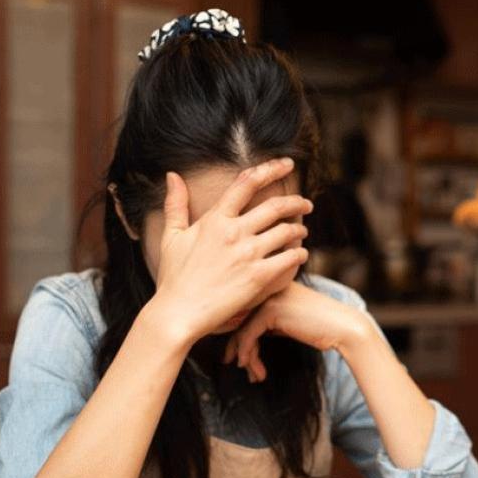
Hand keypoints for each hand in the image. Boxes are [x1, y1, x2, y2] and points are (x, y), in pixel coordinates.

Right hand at [145, 159, 312, 345]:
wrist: (178, 313)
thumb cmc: (173, 277)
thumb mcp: (171, 236)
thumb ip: (175, 204)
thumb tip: (172, 175)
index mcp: (215, 219)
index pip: (247, 183)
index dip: (270, 169)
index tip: (286, 164)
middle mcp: (233, 232)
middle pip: (275, 206)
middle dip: (296, 202)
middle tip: (306, 203)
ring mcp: (247, 254)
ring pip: (287, 231)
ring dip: (299, 229)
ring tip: (302, 231)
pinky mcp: (258, 276)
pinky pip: (289, 258)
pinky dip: (299, 254)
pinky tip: (301, 255)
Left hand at [223, 281, 372, 381]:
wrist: (344, 328)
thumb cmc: (321, 327)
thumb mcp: (290, 322)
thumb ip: (270, 323)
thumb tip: (244, 340)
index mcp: (273, 286)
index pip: (245, 311)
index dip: (238, 335)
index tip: (237, 356)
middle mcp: (269, 287)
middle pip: (240, 320)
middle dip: (237, 347)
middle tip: (240, 366)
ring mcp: (270, 296)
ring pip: (243, 329)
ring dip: (246, 356)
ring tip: (254, 376)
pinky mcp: (272, 309)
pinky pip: (248, 334)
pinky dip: (246, 353)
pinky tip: (249, 367)